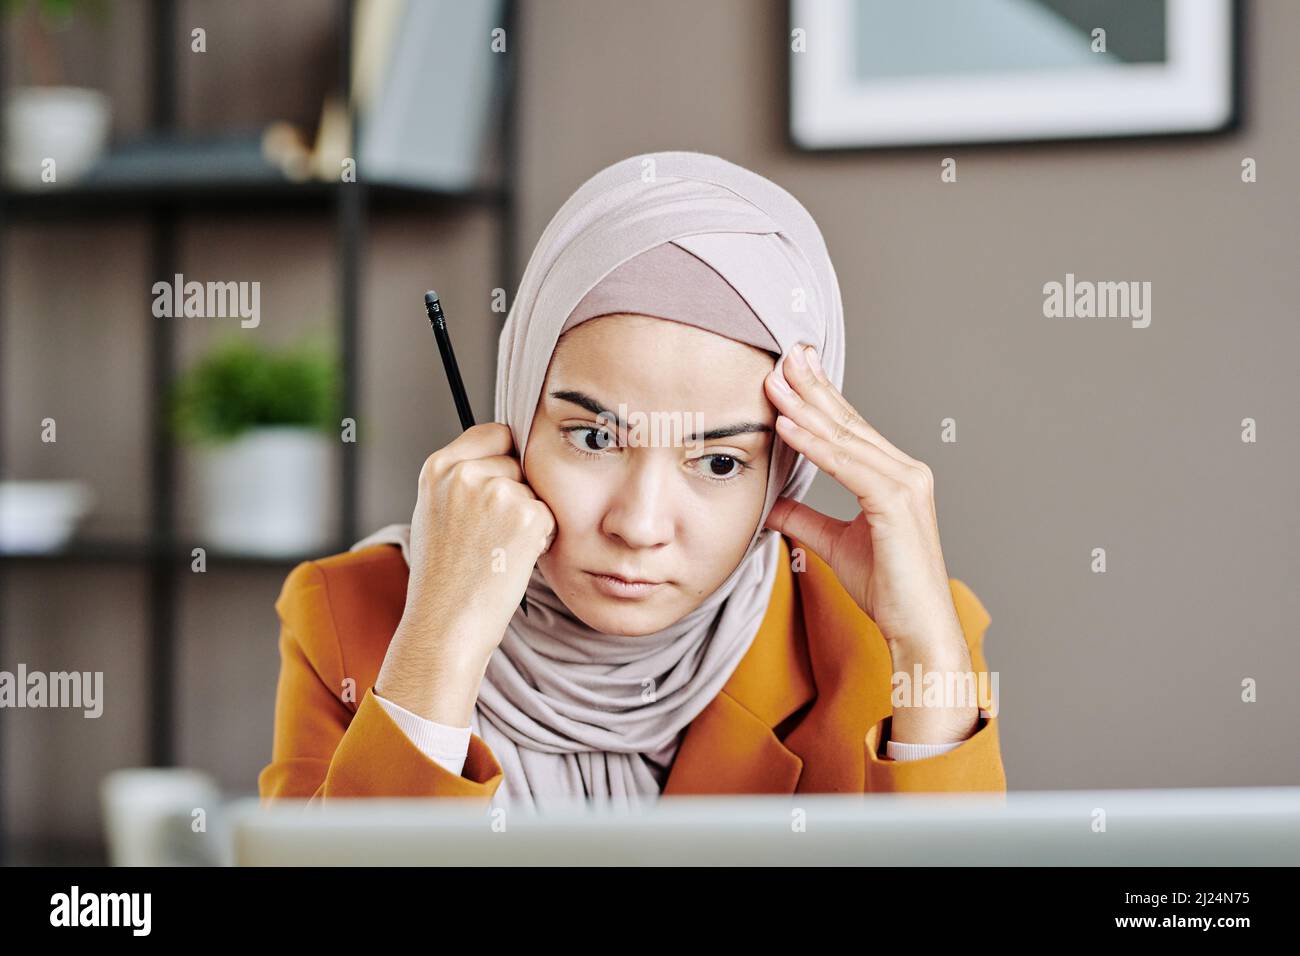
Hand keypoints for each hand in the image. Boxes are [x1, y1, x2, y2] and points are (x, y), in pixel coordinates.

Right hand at [376, 423, 554, 723]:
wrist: (445, 623)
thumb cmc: (442, 578)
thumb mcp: (435, 512)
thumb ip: (463, 480)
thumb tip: (507, 457)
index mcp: (439, 468)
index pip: (494, 434)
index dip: (506, 458)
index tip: (504, 482)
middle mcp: (466, 473)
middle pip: (519, 463)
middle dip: (518, 493)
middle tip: (491, 535)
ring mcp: (497, 492)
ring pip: (535, 491)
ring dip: (529, 518)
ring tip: (497, 551)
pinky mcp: (527, 516)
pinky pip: (550, 515)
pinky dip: (540, 539)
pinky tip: (512, 560)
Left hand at [762, 345, 964, 657]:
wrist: (918, 629)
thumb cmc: (889, 590)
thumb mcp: (835, 545)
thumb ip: (806, 519)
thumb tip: (773, 505)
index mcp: (895, 476)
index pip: (849, 428)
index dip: (819, 397)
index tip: (791, 370)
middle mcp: (906, 471)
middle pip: (847, 421)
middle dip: (812, 386)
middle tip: (783, 354)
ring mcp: (905, 483)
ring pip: (844, 437)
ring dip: (804, 407)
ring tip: (774, 381)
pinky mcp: (897, 502)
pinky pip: (846, 466)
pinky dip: (814, 445)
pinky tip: (788, 425)